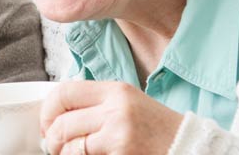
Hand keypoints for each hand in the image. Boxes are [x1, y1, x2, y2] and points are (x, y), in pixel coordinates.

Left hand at [40, 81, 182, 154]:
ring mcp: (119, 130)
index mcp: (116, 89)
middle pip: (62, 122)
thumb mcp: (128, 104)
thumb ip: (97, 104)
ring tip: (70, 154)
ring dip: (64, 153)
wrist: (191, 147)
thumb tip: (58, 113)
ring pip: (70, 144)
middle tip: (54, 147)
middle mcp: (116, 106)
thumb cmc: (158, 130)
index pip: (64, 92)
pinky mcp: (121, 151)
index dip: (48, 111)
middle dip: (52, 139)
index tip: (48, 124)